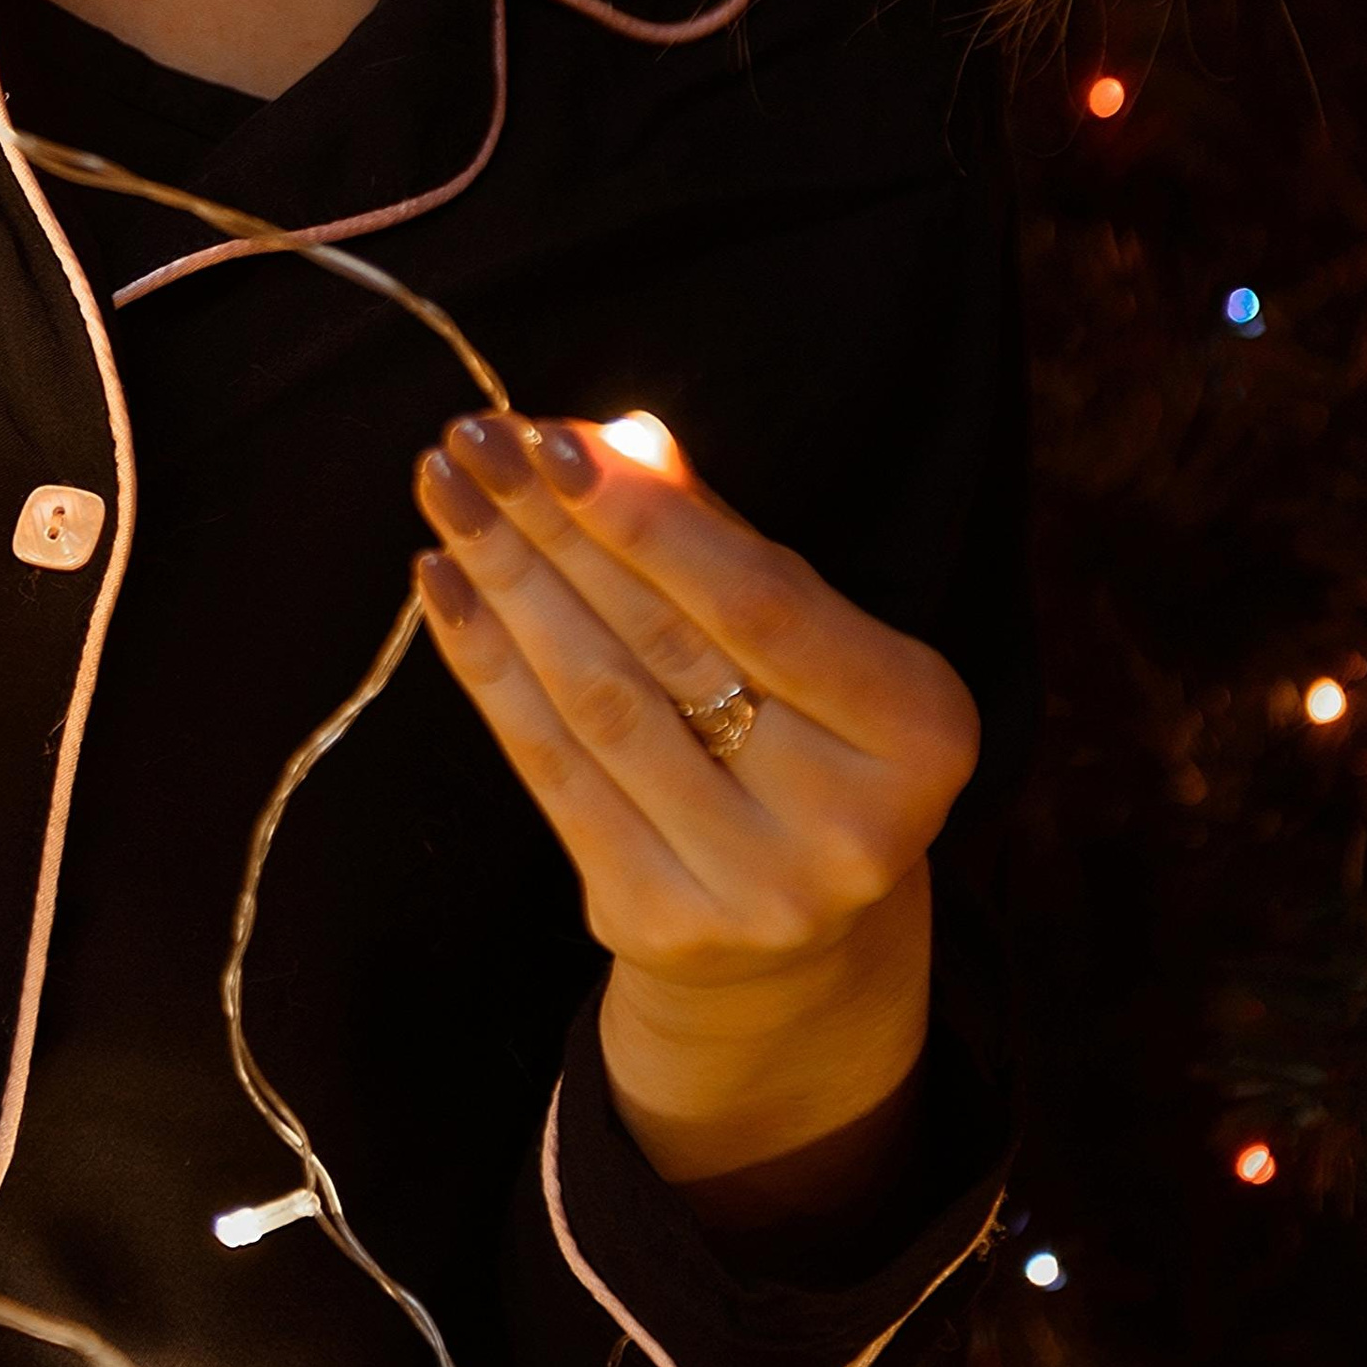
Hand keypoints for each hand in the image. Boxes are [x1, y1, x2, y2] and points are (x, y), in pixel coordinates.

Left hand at [413, 412, 978, 1190]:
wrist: (796, 928)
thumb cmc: (802, 731)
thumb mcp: (805, 630)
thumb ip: (721, 538)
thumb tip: (620, 440)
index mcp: (920, 730)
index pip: (762, 604)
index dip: (649, 517)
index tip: (552, 438)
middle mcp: (850, 825)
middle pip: (666, 645)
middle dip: (556, 527)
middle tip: (474, 441)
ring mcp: (753, 888)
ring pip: (598, 702)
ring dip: (507, 582)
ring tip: (447, 494)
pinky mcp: (659, 924)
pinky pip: (552, 771)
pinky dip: (489, 667)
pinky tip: (446, 586)